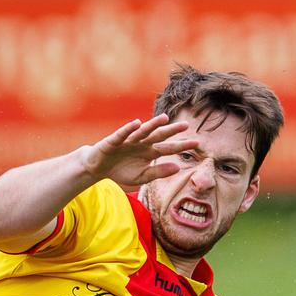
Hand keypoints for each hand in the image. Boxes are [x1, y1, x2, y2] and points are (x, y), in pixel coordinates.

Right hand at [79, 114, 196, 187]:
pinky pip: (123, 133)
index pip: (168, 148)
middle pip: (159, 135)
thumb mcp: (142, 177)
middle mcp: (142, 143)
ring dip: (153, 124)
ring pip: (143, 131)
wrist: (98, 168)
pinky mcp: (114, 140)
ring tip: (164, 119)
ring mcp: (129, 140)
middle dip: (172, 130)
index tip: (197, 144)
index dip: (181, 145)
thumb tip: (178, 167)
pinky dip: (129, 128)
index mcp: (150, 152)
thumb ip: (159, 172)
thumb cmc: (121, 171)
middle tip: (186, 125)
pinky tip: (137, 123)